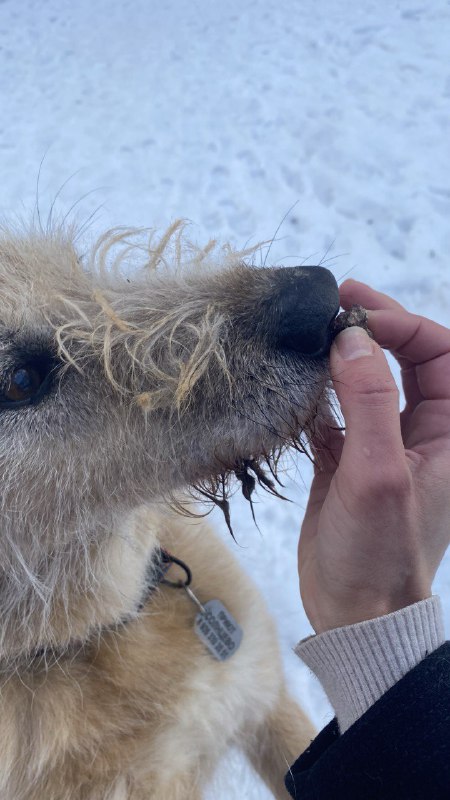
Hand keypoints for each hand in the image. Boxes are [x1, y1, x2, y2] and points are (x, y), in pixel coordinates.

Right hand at [298, 279, 449, 633]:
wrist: (355, 614)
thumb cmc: (380, 552)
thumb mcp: (379, 473)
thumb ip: (368, 400)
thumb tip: (351, 337)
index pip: (441, 353)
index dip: (404, 324)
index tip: (357, 315)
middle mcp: (422, 432)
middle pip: (407, 358)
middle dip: (376, 327)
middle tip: (334, 303)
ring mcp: (383, 444)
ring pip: (368, 381)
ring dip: (343, 356)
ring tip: (310, 332)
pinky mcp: (347, 461)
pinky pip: (336, 412)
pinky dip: (318, 393)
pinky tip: (295, 383)